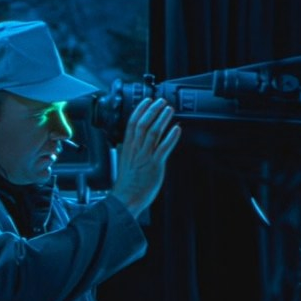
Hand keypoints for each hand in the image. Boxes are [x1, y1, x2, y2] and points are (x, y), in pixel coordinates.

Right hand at [109, 97, 181, 214]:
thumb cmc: (126, 184)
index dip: (140, 109)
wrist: (125, 199)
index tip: (147, 101)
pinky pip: (164, 147)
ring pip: (153, 132)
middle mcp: (136, 149)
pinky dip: (171, 137)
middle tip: (161, 102)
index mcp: (127, 147)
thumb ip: (128, 150)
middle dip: (153, 110)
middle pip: (143, 124)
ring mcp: (145, 156)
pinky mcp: (155, 165)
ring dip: (162, 119)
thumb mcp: (124, 162)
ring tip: (169, 110)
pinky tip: (177, 129)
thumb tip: (128, 142)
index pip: (132, 123)